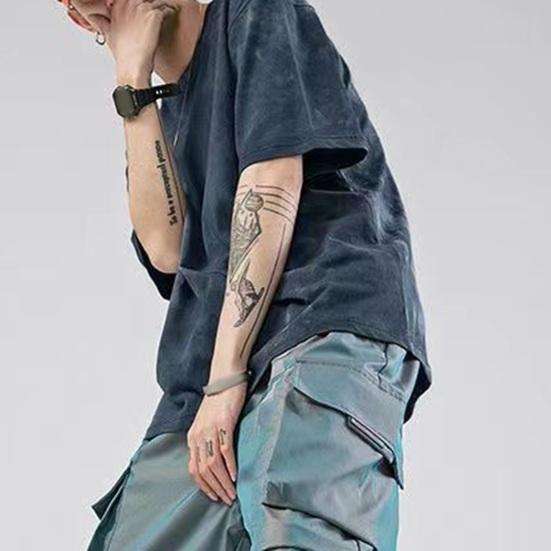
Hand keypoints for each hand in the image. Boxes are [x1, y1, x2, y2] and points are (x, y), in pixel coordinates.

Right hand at [87, 0, 177, 83]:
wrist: (133, 67)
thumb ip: (104, 22)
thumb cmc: (124, 55)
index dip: (141, 4)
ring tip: (167, 11)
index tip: (145, 12)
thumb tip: (94, 17)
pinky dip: (170, 12)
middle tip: (155, 15)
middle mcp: (128, 3)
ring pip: (157, 1)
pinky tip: (170, 16)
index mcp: (118, 6)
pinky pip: (166, 8)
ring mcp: (141, 8)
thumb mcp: (109, 34)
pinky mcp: (153, 15)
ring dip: (163, 6)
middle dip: (152, 5)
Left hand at [186, 380, 247, 504]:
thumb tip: (213, 459)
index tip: (215, 496)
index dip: (204, 486)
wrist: (225, 377)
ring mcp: (210, 429)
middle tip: (226, 500)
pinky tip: (235, 476)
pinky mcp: (223, 423)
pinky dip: (230, 466)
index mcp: (193, 436)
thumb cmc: (219, 399)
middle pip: (203, 470)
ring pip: (214, 464)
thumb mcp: (207, 421)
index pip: (194, 469)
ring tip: (232, 493)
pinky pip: (225, 450)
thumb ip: (206, 439)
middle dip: (215, 488)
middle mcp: (198, 435)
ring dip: (223, 482)